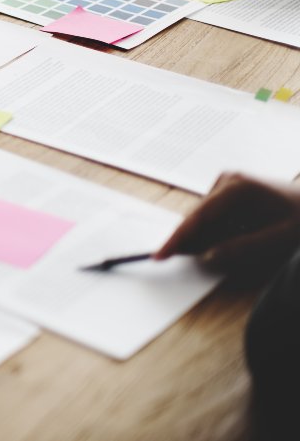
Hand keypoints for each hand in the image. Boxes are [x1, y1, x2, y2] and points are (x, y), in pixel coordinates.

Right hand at [156, 173, 299, 274]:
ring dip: (213, 238)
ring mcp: (229, 184)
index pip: (197, 217)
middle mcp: (228, 181)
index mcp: (237, 187)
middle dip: (197, 241)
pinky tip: (243, 238)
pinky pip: (215, 217)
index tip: (159, 255)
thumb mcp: (282, 239)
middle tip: (208, 260)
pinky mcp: (232, 192)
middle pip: (198, 218)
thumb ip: (245, 248)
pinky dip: (220, 232)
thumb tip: (208, 256)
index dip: (177, 238)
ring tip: (247, 245)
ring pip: (206, 219)